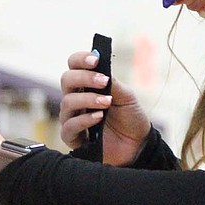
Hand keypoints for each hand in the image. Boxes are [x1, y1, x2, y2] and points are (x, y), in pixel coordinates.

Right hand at [59, 50, 150, 165]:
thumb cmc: (130, 118)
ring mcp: (73, 117)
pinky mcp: (73, 137)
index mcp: (87, 85)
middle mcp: (77, 99)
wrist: (138, 145)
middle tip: (103, 81)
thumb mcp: (127, 97)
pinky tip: (99, 117)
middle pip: (66, 80)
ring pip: (67, 102)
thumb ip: (113, 82)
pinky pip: (69, 126)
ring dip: (88, 99)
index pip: (74, 66)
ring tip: (107, 102)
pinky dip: (84, 119)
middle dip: (84, 78)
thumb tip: (101, 66)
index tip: (95, 59)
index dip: (80, 59)